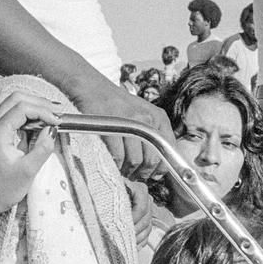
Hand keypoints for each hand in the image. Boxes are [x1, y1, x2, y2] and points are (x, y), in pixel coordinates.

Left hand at [0, 92, 59, 211]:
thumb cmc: (6, 187)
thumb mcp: (29, 171)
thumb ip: (43, 147)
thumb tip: (52, 129)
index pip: (23, 108)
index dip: (43, 111)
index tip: (57, 121)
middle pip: (14, 97)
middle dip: (38, 102)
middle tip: (54, 113)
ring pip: (4, 97)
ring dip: (25, 100)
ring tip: (42, 110)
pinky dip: (8, 103)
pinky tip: (19, 112)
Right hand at [74, 82, 170, 243]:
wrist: (93, 88)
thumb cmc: (116, 106)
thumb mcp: (141, 115)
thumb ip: (152, 137)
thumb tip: (157, 168)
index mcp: (158, 118)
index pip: (169, 150)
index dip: (163, 168)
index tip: (153, 175)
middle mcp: (147, 119)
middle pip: (152, 159)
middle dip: (143, 172)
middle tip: (134, 174)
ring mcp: (129, 123)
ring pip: (135, 161)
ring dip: (128, 170)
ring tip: (123, 168)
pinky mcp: (112, 127)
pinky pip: (118, 156)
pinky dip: (116, 164)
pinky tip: (113, 162)